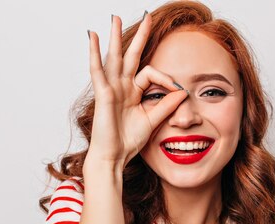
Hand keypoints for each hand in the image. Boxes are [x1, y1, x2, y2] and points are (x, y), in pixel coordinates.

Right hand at [86, 12, 188, 168]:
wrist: (114, 157)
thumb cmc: (127, 142)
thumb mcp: (153, 120)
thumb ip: (166, 105)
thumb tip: (183, 91)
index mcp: (132, 93)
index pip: (150, 73)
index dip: (165, 78)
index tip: (178, 90)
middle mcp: (121, 87)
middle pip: (131, 55)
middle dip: (139, 36)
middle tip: (147, 16)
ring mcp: (111, 89)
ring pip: (114, 57)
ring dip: (115, 37)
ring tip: (115, 18)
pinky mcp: (103, 94)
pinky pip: (98, 70)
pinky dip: (94, 53)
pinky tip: (92, 37)